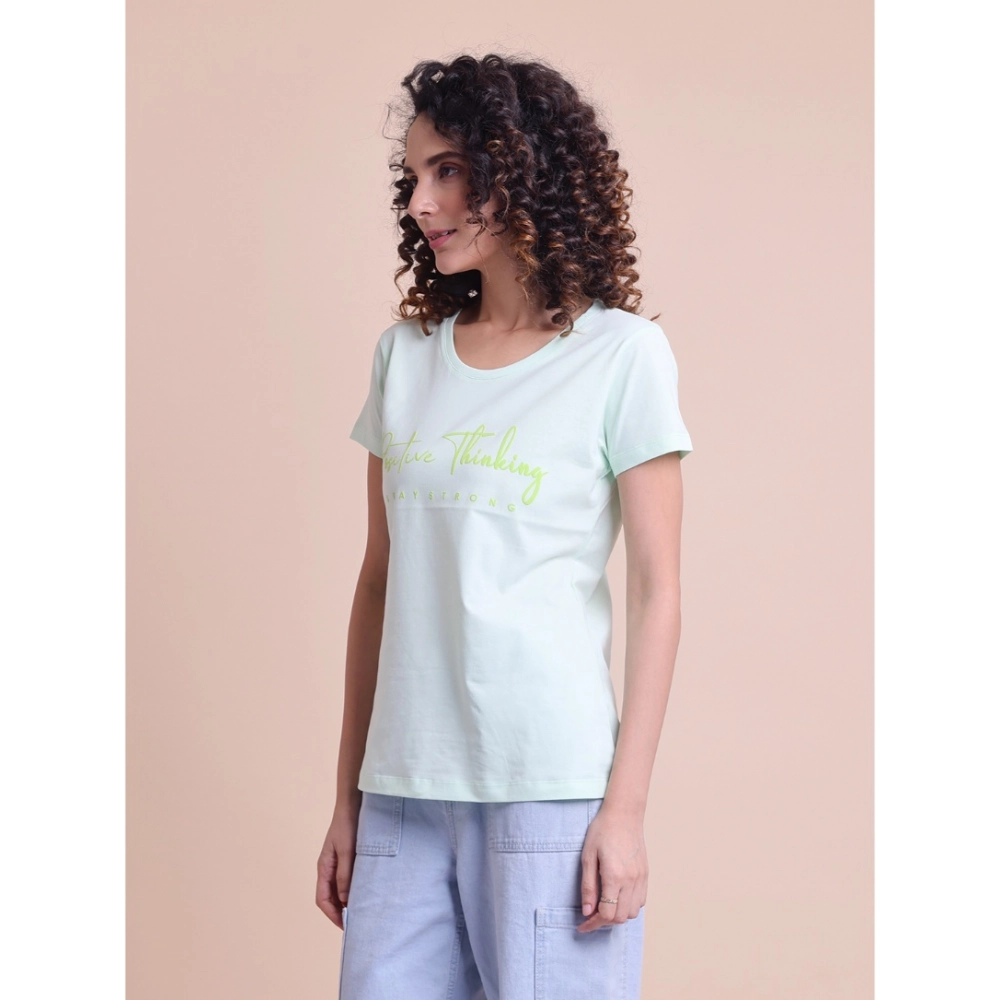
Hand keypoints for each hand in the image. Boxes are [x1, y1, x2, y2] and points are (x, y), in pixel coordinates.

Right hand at [315, 800, 360, 929]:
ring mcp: (337, 863)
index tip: (346, 926)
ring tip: (362, 911)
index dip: (332, 915)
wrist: (353, 803)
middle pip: (330, 898)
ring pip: (338, 889)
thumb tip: (344, 901)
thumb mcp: (347, 851)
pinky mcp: (347, 858)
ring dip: (347, 901)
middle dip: (340, 912)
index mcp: (324, 867)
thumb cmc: (348, 825)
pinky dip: (353, 889)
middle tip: (357, 924)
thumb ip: (345, 875)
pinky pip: (347, 879)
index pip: (322, 899)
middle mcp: (328, 867)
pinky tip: (365, 892)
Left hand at [577, 802, 647, 932]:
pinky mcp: (646, 874)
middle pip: (620, 917)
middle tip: (590, 915)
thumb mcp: (588, 857)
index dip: (593, 924)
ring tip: (604, 905)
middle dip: (604, 921)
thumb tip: (587, 911)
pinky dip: (629, 905)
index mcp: (614, 876)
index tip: (582, 925)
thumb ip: (588, 886)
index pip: (606, 914)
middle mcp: (631, 881)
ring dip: (617, 914)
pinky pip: (641, 901)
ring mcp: (641, 878)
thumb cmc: (602, 831)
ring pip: (632, 912)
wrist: (624, 814)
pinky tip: (618, 896)